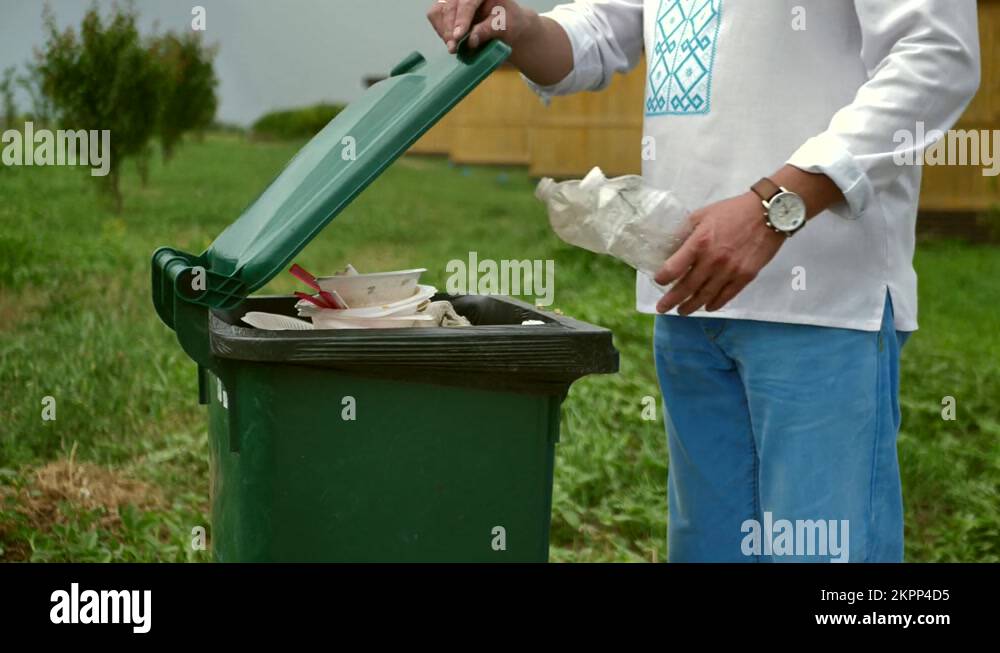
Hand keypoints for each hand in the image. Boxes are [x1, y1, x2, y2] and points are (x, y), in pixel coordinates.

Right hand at [426, 0, 531, 52]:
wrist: (506, 27)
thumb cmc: (508, 23)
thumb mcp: (503, 26)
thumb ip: (487, 31)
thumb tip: (471, 41)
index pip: (468, 2)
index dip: (462, 19)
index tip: (458, 36)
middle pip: (451, 6)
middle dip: (450, 29)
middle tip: (453, 47)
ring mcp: (455, 0)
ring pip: (439, 11)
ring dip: (444, 31)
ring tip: (453, 48)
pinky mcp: (447, 8)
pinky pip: (435, 17)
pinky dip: (441, 31)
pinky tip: (451, 41)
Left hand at [654, 192, 785, 314]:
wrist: (768, 214)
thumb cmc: (732, 211)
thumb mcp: (702, 215)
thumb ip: (685, 232)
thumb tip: (670, 248)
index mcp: (699, 243)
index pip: (673, 268)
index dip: (662, 278)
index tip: (658, 281)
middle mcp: (712, 260)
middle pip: (687, 287)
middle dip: (671, 300)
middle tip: (662, 308)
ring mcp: (730, 271)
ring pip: (705, 296)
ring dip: (691, 306)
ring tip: (681, 311)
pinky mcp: (745, 276)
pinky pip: (726, 296)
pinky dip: (714, 304)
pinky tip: (707, 308)